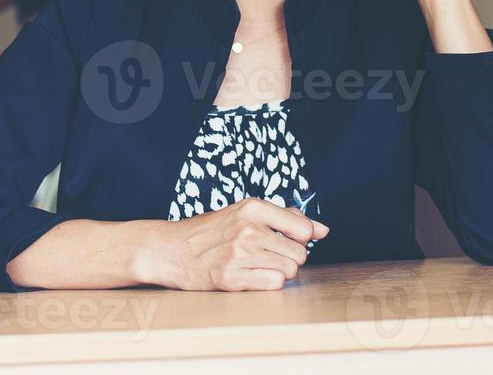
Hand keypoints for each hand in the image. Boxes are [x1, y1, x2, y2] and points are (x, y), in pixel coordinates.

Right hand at [144, 198, 328, 290]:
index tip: (288, 241)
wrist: (170, 249)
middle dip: (290, 258)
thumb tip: (322, 230)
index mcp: (252, 208)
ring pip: (290, 271)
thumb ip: (284, 218)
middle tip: (268, 256)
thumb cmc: (210, 231)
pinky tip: (252, 276)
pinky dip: (268, 283)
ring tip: (259, 266)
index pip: (303, 228)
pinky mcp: (231, 278)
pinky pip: (274, 284)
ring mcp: (239, 254)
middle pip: (300, 253)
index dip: (301, 238)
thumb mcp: (243, 212)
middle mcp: (247, 229)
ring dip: (280, 272)